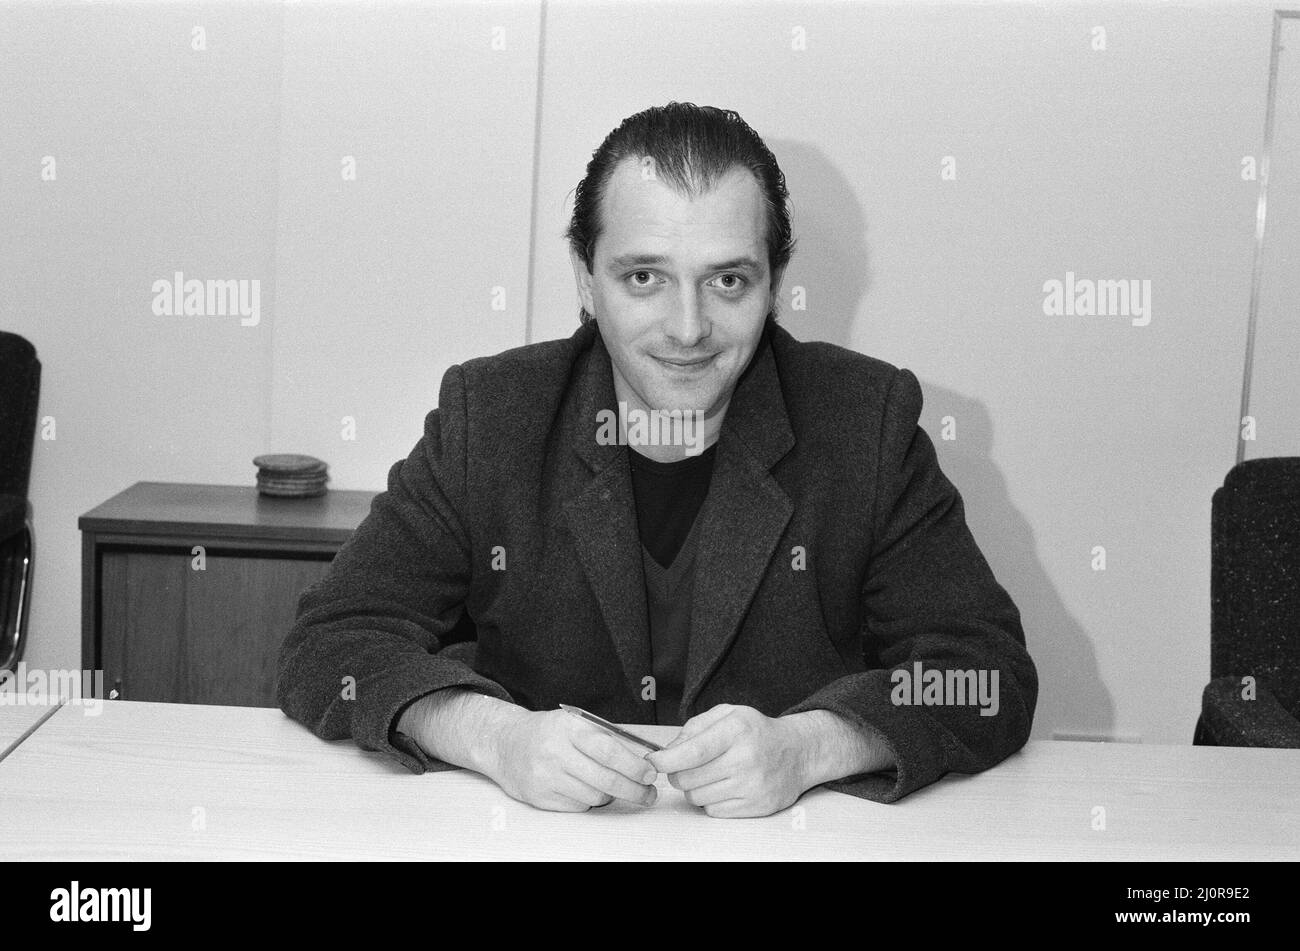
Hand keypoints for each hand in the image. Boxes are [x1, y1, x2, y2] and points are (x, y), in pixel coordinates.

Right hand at [486, 708, 658, 812]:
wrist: (506, 744)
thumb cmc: (548, 732)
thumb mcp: (575, 723)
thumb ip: (606, 738)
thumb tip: (642, 759)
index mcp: (569, 729)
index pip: (609, 751)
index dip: (634, 766)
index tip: (649, 774)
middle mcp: (556, 752)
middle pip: (605, 779)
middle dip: (633, 789)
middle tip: (647, 793)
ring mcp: (546, 777)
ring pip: (594, 796)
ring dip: (611, 795)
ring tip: (612, 786)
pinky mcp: (540, 797)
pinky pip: (578, 805)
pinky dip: (589, 800)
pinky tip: (587, 789)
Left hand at [645, 704, 814, 817]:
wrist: (797, 753)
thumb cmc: (757, 732)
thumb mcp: (727, 714)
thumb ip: (693, 728)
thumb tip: (666, 752)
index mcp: (736, 730)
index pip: (693, 751)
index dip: (667, 760)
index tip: (654, 762)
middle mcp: (746, 759)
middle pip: (688, 778)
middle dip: (679, 772)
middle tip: (688, 765)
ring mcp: (752, 786)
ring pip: (697, 797)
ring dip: (695, 787)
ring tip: (712, 773)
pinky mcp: (756, 807)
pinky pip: (713, 811)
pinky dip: (711, 801)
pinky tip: (725, 786)